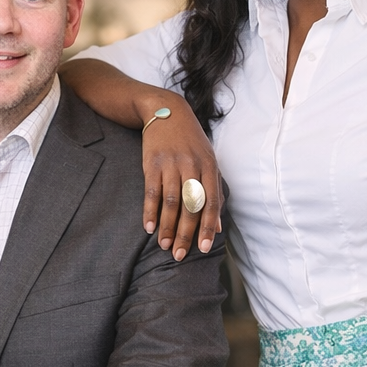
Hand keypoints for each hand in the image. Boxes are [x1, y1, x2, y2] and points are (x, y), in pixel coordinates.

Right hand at [139, 96, 221, 261]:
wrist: (167, 112)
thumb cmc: (190, 142)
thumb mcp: (207, 162)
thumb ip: (213, 192)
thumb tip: (217, 226)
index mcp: (209, 167)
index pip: (211, 203)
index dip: (207, 227)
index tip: (203, 248)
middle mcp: (192, 166)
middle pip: (190, 206)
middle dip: (186, 233)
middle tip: (180, 255)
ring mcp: (171, 164)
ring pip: (170, 202)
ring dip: (167, 227)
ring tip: (164, 245)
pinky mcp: (152, 163)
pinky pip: (151, 192)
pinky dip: (149, 211)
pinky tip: (148, 227)